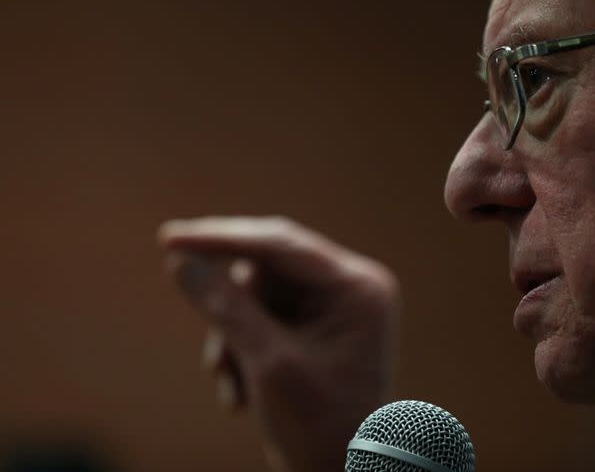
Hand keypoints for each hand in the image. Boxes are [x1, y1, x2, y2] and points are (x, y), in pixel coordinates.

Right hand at [157, 217, 398, 471]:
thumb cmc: (319, 426)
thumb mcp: (268, 363)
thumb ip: (225, 307)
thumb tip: (179, 260)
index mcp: (356, 287)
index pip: (282, 244)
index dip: (222, 238)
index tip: (169, 237)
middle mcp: (350, 288)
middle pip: (268, 270)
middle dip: (232, 311)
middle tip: (207, 339)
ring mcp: (333, 307)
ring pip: (257, 296)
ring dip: (233, 338)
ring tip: (231, 384)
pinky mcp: (314, 327)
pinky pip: (262, 318)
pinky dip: (241, 349)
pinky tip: (238, 395)